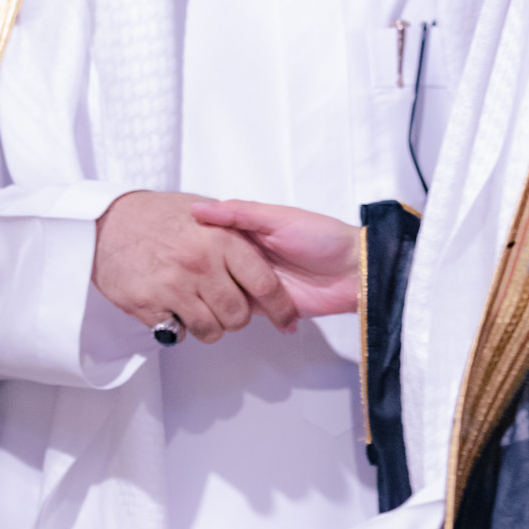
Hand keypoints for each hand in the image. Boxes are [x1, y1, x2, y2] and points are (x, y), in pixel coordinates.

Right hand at [93, 190, 297, 342]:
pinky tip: (175, 309)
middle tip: (228, 308)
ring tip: (201, 310)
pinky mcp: (148, 304)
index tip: (286, 319)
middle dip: (237, 317)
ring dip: (210, 326)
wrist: (104, 221)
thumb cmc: (154, 214)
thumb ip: (234, 224)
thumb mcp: (201, 207)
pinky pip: (177, 333)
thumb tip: (264, 245)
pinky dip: (179, 327)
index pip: (264, 284)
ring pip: (211, 330)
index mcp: (221, 239)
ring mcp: (174, 286)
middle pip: (238, 315)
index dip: (280, 307)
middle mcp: (200, 264)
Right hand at [188, 201, 361, 317]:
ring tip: (201, 298)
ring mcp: (256, 288)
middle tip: (184, 279)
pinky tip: (217, 314)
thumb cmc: (322, 237)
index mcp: (247, 236)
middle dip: (201, 278)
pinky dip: (233, 319)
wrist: (355, 272)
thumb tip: (196, 209)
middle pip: (211, 275)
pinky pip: (243, 317)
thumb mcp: (277, 217)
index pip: (209, 242)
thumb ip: (238, 213)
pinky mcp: (267, 310)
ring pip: (223, 298)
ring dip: (216, 301)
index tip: (172, 249)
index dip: (191, 246)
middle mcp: (247, 263)